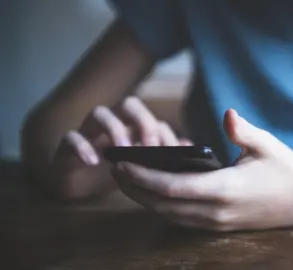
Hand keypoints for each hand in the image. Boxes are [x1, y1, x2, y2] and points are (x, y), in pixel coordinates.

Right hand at [52, 96, 191, 167]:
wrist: (76, 184)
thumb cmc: (113, 171)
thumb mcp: (142, 168)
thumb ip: (163, 157)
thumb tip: (188, 145)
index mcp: (133, 128)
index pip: (153, 119)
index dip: (164, 132)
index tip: (173, 153)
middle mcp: (114, 123)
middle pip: (129, 104)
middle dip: (143, 120)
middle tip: (151, 146)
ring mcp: (90, 131)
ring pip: (99, 112)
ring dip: (115, 129)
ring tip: (123, 150)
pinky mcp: (68, 145)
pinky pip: (71, 137)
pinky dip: (81, 146)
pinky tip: (93, 161)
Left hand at [112, 109, 292, 230]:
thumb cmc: (285, 167)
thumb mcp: (266, 144)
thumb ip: (243, 131)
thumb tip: (228, 114)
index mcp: (226, 189)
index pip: (173, 187)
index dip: (143, 177)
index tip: (122, 165)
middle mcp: (217, 211)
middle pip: (163, 205)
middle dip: (134, 189)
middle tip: (114, 169)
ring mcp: (217, 222)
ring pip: (169, 215)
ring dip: (144, 199)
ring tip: (125, 180)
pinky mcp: (219, 226)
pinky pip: (181, 219)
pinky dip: (161, 206)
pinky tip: (151, 192)